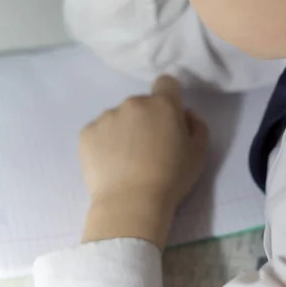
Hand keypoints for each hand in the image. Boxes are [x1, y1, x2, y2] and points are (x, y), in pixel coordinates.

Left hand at [80, 76, 208, 248]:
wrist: (131, 203)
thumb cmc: (171, 179)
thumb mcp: (198, 154)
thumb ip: (196, 126)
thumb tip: (185, 114)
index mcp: (162, 105)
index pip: (166, 83)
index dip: (169, 97)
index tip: (168, 119)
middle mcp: (133, 103)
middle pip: (141, 104)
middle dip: (146, 120)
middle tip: (148, 150)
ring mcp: (106, 117)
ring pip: (118, 118)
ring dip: (124, 131)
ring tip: (126, 161)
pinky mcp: (87, 133)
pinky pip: (99, 132)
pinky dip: (104, 144)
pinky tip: (110, 165)